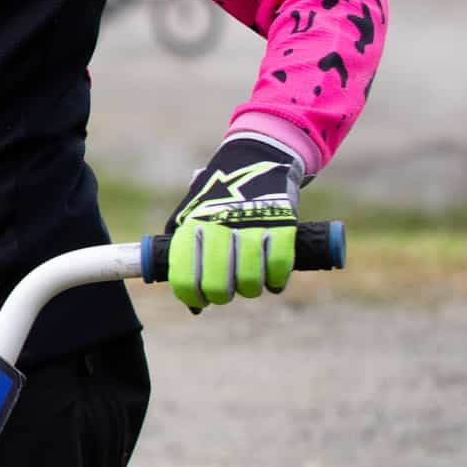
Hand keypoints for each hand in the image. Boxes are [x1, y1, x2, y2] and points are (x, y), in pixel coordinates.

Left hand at [164, 135, 302, 311]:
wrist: (255, 159)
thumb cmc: (217, 197)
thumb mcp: (190, 215)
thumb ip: (185, 256)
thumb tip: (194, 307)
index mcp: (192, 225)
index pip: (184, 277)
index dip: (192, 296)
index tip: (201, 299)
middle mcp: (218, 226)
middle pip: (218, 285)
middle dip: (223, 295)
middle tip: (227, 292)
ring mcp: (251, 225)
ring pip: (250, 280)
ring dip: (251, 289)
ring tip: (251, 283)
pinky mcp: (282, 223)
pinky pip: (280, 266)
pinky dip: (277, 280)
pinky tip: (273, 280)